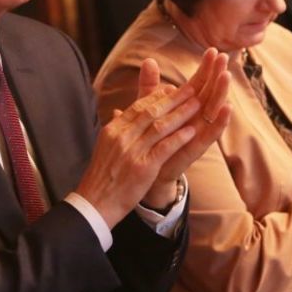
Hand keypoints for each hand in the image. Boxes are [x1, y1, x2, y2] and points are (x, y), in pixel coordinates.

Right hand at [77, 50, 229, 227]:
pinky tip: (191, 131)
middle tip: (191, 89)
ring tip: (197, 104)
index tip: (172, 88)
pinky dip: (178, 138)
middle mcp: (122, 136)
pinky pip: (164, 148)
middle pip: (151, 112)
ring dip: (180, 113)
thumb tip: (119, 112)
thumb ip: (117, 129)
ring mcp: (132, 151)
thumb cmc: (102, 177)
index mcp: (113, 129)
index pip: (138, 106)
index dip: (157, 96)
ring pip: (160, 126)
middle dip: (173, 99)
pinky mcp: (143, 168)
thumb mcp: (105, 147)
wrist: (95, 203)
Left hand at [138, 48, 230, 208]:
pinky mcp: (197, 146)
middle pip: (210, 91)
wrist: (147, 168)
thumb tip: (148, 60)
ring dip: (221, 92)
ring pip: (214, 109)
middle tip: (224, 57)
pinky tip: (227, 108)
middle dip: (217, 74)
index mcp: (185, 106)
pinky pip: (212, 133)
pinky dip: (221, 121)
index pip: (199, 82)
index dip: (206, 67)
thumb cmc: (150, 136)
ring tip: (227, 76)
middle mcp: (196, 116)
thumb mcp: (147, 107)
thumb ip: (149, 85)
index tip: (213, 49)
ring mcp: (198, 131)